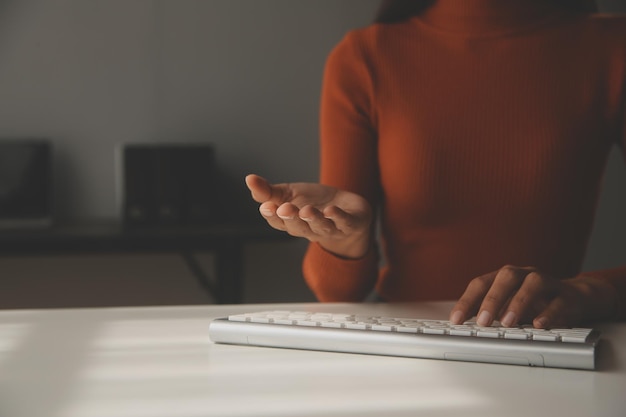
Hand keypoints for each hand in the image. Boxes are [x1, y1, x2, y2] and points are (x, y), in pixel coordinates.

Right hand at [245, 174, 373, 258]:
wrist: (346, 209)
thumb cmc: (313, 202)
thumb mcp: (288, 194)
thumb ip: (268, 191)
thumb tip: (248, 179)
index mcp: (291, 222)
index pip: (278, 222)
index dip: (272, 215)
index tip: (266, 206)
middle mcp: (309, 229)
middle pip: (298, 227)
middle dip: (292, 218)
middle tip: (285, 208)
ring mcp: (330, 228)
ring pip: (321, 227)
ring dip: (314, 219)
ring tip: (307, 210)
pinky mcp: (350, 224)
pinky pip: (344, 223)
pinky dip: (338, 217)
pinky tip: (332, 210)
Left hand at [449, 265, 615, 328]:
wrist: (572, 299)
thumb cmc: (532, 303)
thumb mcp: (507, 307)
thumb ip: (488, 312)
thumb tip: (465, 326)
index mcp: (505, 277)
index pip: (481, 283)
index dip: (467, 301)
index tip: (456, 320)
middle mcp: (524, 275)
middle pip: (507, 277)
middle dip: (492, 299)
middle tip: (482, 322)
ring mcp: (547, 282)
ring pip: (534, 283)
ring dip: (519, 302)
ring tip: (508, 323)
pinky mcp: (567, 296)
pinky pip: (558, 301)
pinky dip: (548, 313)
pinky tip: (538, 325)